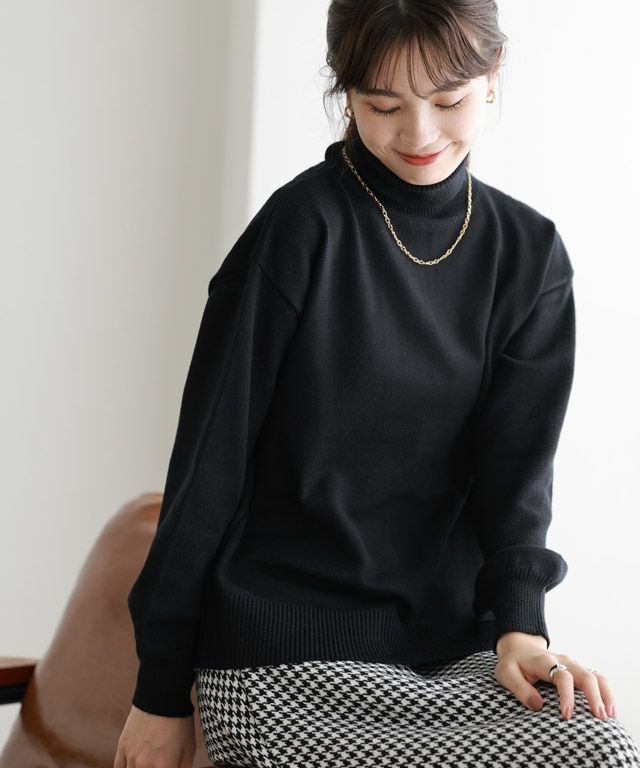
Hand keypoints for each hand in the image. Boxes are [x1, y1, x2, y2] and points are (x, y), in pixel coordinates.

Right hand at [113, 705, 194, 767]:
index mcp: (164, 767)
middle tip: (159, 764)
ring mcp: (131, 757)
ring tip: (149, 763)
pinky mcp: (122, 746)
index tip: (169, 767)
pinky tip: (134, 766)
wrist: (162, 695)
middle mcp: (144, 765)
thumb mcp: (189, 747)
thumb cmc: (179, 720)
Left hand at [494, 633, 617, 720]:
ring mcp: (573, 665)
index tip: (566, 715)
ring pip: (596, 676)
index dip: (567, 695)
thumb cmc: (513, 664)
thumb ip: (520, 688)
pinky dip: (606, 693)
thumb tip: (538, 705)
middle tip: (599, 717)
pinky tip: (610, 710)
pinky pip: (598, 679)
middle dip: (594, 696)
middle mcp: (563, 661)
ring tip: (611, 715)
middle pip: (585, 674)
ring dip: (606, 694)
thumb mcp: (506, 673)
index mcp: (544, 661)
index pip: (562, 675)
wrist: (520, 649)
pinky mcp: (579, 672)